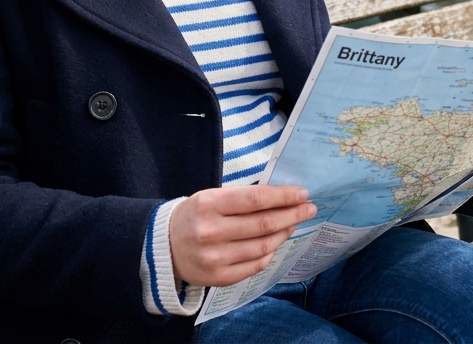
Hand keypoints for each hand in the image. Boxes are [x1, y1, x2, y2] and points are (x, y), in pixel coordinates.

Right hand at [169, 185, 316, 286]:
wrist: (164, 247)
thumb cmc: (194, 215)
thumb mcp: (210, 197)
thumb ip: (241, 198)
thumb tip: (281, 197)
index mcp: (208, 205)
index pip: (254, 200)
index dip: (282, 197)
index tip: (302, 194)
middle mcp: (211, 232)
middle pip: (262, 224)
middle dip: (291, 214)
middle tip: (309, 208)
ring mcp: (215, 258)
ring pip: (262, 246)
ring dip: (283, 233)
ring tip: (293, 223)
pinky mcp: (219, 278)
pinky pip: (255, 265)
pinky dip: (269, 252)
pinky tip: (275, 242)